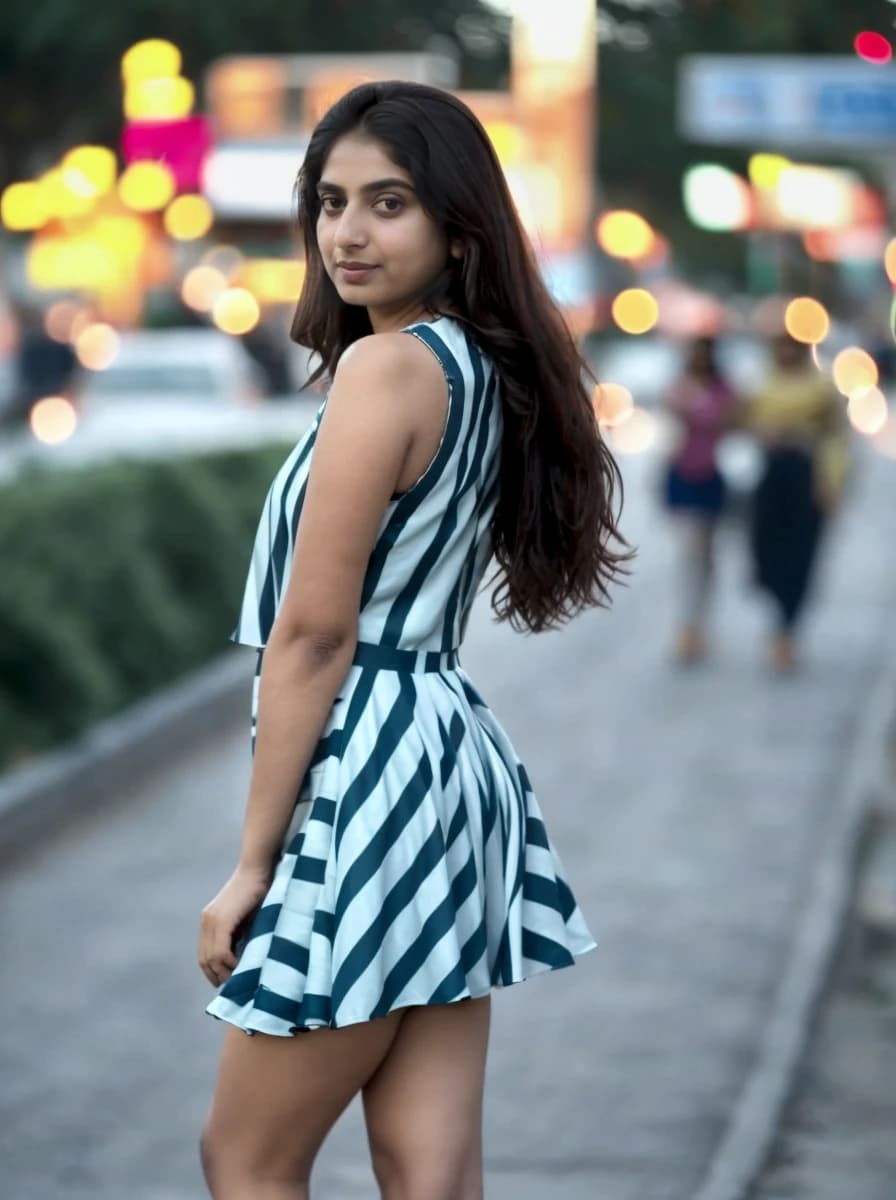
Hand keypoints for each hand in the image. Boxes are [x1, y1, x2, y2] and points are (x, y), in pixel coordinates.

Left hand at [198, 865, 270, 986]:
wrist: (259, 867)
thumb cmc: (259, 890)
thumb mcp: (247, 918)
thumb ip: (241, 934)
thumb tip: (243, 959)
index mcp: (210, 921)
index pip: (205, 956)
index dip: (214, 972)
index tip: (229, 981)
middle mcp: (206, 921)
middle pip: (204, 960)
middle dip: (217, 977)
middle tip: (234, 986)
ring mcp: (212, 920)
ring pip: (210, 958)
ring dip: (224, 972)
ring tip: (239, 979)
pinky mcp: (222, 920)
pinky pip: (219, 951)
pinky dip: (228, 962)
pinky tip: (240, 966)